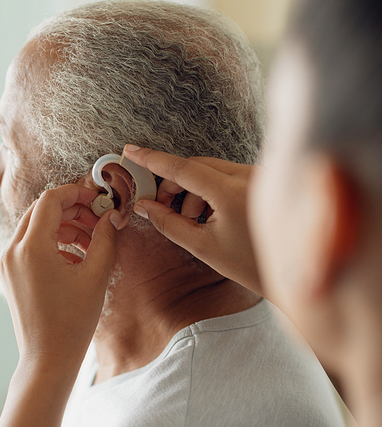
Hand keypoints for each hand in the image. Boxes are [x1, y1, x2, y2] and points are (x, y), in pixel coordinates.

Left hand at [0, 184, 120, 371]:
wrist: (48, 359)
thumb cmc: (72, 322)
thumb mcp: (96, 275)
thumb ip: (105, 238)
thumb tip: (111, 217)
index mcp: (31, 247)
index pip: (50, 200)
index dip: (76, 193)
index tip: (97, 199)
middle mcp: (12, 251)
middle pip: (40, 211)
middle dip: (71, 210)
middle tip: (97, 219)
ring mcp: (7, 264)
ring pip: (35, 228)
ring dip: (63, 227)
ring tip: (91, 242)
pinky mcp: (9, 276)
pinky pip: (30, 246)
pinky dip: (52, 243)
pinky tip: (76, 259)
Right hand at [123, 145, 262, 295]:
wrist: (293, 275)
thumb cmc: (251, 265)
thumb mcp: (202, 246)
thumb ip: (168, 222)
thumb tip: (144, 205)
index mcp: (232, 192)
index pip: (183, 168)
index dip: (153, 159)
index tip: (132, 151)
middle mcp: (249, 177)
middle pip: (196, 165)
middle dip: (174, 183)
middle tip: (160, 205)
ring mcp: (259, 176)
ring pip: (212, 169)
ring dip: (192, 188)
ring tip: (190, 218)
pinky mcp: (264, 180)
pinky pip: (228, 174)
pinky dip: (211, 189)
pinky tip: (208, 213)